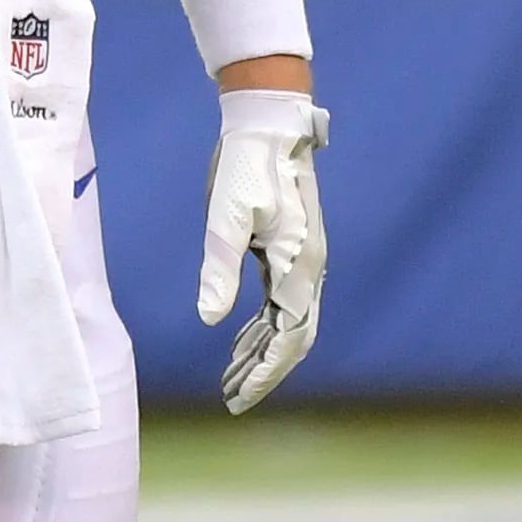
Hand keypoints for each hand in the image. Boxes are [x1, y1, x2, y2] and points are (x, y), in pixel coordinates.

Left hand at [196, 87, 328, 414]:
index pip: (288, 338)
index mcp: (299, 264)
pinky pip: (282, 301)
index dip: (264, 373)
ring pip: (288, 322)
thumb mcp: (225, 217)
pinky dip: (263, 326)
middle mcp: (310, 267)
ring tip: (229, 378)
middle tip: (231, 399)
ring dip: (261, 351)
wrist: (270, 121)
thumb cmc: (246, 165)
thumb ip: (220, 268)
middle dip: (264, 372)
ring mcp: (305, 258)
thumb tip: (211, 320)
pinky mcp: (294, 247)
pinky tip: (241, 337)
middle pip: (294, 338)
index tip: (239, 400)